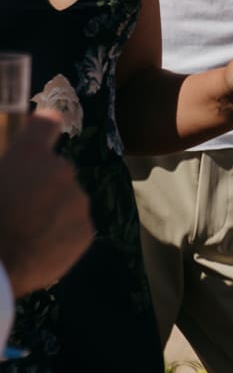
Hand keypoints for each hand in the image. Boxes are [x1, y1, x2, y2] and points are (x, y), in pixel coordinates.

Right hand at [0, 115, 92, 295]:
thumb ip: (7, 170)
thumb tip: (14, 175)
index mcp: (29, 155)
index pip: (46, 123)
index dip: (43, 126)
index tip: (45, 126)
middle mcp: (61, 171)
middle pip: (56, 172)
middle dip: (41, 185)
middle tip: (17, 207)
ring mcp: (77, 202)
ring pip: (66, 202)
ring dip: (51, 211)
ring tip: (23, 234)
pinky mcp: (85, 232)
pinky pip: (73, 227)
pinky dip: (59, 235)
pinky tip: (35, 249)